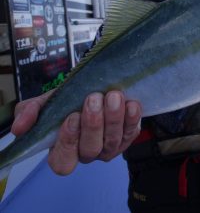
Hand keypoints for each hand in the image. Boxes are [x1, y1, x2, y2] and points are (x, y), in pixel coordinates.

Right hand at [11, 91, 141, 175]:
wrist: (98, 87)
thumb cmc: (69, 99)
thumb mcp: (47, 102)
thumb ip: (30, 112)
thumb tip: (19, 128)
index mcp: (63, 150)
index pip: (63, 162)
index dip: (67, 142)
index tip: (71, 117)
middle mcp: (87, 153)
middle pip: (91, 149)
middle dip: (93, 123)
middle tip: (94, 98)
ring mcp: (108, 147)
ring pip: (113, 141)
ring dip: (114, 118)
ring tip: (113, 96)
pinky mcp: (127, 137)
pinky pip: (131, 133)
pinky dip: (133, 118)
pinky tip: (132, 103)